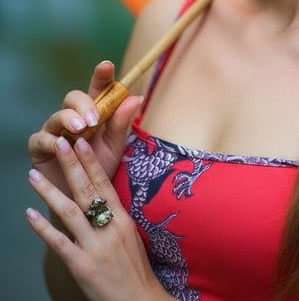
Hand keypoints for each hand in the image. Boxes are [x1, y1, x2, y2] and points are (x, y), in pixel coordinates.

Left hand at [26, 136, 170, 300]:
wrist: (138, 299)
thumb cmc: (135, 268)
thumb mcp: (131, 235)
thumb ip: (116, 214)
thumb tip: (102, 195)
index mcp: (122, 218)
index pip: (104, 183)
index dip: (91, 162)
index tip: (81, 142)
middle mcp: (109, 228)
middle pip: (86, 190)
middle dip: (71, 165)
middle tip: (60, 143)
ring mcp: (94, 246)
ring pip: (69, 212)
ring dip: (49, 192)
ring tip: (33, 176)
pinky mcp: (82, 265)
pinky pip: (59, 243)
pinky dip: (43, 228)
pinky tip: (29, 215)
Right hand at [28, 61, 141, 193]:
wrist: (84, 199)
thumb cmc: (99, 167)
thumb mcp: (115, 146)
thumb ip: (122, 122)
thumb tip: (136, 97)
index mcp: (93, 112)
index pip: (97, 88)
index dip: (101, 75)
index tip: (107, 66)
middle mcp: (72, 117)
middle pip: (73, 98)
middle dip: (84, 103)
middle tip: (94, 118)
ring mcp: (54, 131)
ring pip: (57, 116)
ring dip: (69, 119)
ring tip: (81, 129)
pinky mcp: (40, 147)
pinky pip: (41, 139)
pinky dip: (52, 141)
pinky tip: (61, 145)